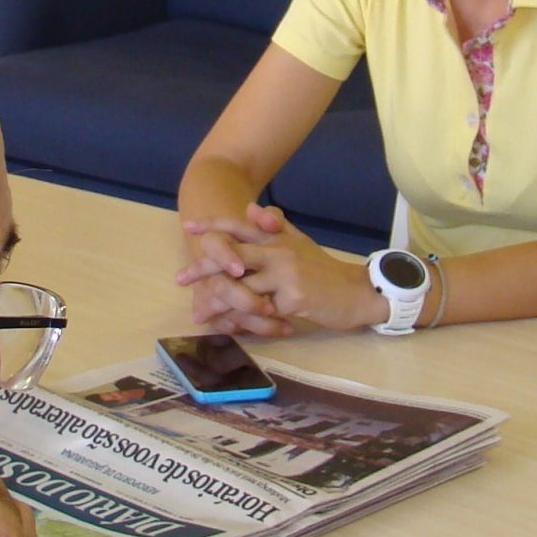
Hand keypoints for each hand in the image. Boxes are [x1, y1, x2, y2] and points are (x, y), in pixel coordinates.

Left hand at [178, 205, 377, 331]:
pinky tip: (230, 327)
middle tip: (181, 278)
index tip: (188, 228)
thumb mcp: (298, 242)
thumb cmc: (322, 269)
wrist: (356, 292)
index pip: (240, 226)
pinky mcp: (293, 300)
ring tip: (200, 313)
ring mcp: (285, 276)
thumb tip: (249, 209)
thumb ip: (273, 226)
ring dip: (218, 302)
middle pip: (232, 257)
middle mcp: (278, 252)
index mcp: (277, 238)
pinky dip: (243, 321)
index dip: (213, 226)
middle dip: (203, 268)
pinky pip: (260, 313)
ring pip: (242, 289)